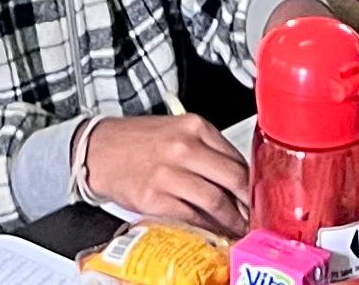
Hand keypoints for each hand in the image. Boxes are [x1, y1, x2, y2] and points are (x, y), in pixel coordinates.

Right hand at [78, 112, 251, 232]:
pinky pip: (191, 217)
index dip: (252, 182)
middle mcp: (183, 147)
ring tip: (239, 228)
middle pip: (233, 179)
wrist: (99, 150)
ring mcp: (168, 174)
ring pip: (215, 201)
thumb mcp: (177, 131)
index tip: (259, 196)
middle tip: (256, 216)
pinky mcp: (154, 198)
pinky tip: (213, 231)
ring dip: (232, 220)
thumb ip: (207, 150)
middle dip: (249, 203)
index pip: (236, 157)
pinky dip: (207, 228)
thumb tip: (237, 178)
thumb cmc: (138, 141)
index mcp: (194, 126)